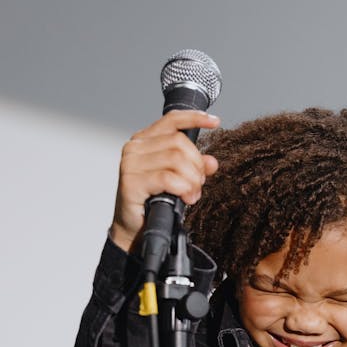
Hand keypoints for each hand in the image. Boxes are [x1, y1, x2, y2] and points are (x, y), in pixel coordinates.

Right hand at [110, 110, 219, 252]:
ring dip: (192, 180)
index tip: (215, 122)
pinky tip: (185, 197)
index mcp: (145, 140)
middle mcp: (135, 147)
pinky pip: (167, 178)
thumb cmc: (152, 202)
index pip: (172, 120)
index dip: (195, 118)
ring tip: (192, 195)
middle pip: (179, 142)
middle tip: (198, 184)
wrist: (133, 228)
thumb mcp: (178, 181)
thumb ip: (193, 167)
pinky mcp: (131, 181)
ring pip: (176, 159)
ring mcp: (131, 163)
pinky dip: (183, 188)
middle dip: (196, 165)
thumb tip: (211, 162)